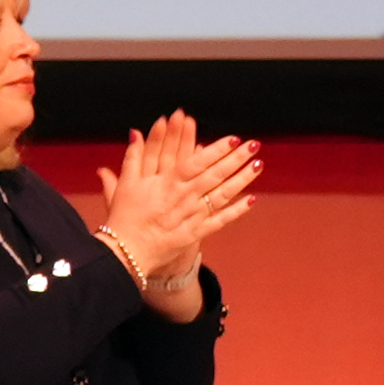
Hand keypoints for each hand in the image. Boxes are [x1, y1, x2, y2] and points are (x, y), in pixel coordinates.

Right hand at [87, 114, 263, 290]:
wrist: (125, 252)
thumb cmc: (124, 216)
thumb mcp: (127, 184)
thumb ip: (134, 156)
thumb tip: (136, 132)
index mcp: (167, 183)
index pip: (197, 161)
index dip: (216, 149)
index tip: (234, 138)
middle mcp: (183, 197)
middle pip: (215, 174)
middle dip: (237, 158)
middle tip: (255, 145)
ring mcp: (192, 215)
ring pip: (222, 194)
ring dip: (242, 179)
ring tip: (259, 165)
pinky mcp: (195, 232)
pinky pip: (220, 220)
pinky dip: (237, 211)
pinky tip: (252, 199)